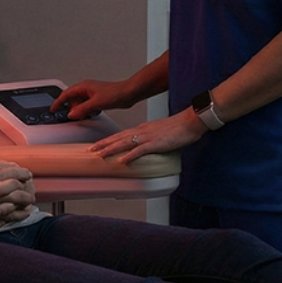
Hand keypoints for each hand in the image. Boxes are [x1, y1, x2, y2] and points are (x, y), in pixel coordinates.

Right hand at [0, 161, 34, 228]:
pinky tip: (12, 218)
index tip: (28, 175)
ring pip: (12, 205)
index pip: (12, 173)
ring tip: (27, 207)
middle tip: (32, 192)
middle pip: (16, 190)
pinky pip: (0, 219)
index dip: (22, 173)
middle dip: (27, 191)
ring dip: (22, 206)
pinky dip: (8, 218)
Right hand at [53, 78, 136, 120]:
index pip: (65, 94)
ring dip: (81, 110)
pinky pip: (87, 106)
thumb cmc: (116, 93)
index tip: (53, 109)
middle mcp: (86, 89)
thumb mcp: (96, 103)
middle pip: (72, 100)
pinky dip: (87, 111)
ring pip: (80, 104)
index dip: (58, 102)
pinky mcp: (97, 99)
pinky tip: (94, 113)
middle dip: (73, 109)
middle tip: (76, 116)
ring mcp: (92, 94)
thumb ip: (82, 109)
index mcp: (83, 86)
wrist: (129, 93)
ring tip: (88, 114)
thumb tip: (71, 114)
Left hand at [88, 112, 205, 164]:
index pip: (121, 134)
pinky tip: (122, 161)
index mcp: (143, 129)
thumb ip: (151, 140)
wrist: (190, 121)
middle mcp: (142, 131)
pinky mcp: (156, 143)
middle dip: (103, 144)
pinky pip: (140, 150)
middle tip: (91, 150)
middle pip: (118, 138)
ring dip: (111, 149)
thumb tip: (146, 148)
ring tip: (99, 155)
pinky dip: (130, 156)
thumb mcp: (160, 132)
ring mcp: (148, 137)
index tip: (98, 145)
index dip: (108, 140)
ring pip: (124, 143)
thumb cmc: (178, 127)